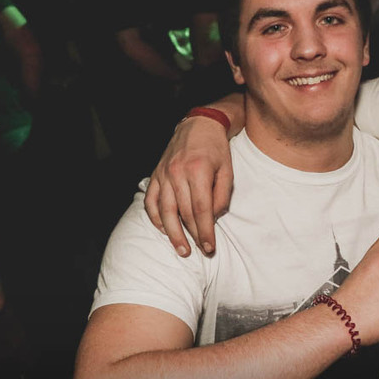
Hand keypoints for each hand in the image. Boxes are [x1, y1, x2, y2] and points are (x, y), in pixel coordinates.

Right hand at [144, 117, 232, 257]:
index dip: (205, 231)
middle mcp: (178, 173)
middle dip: (193, 236)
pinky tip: (163, 229)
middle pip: (184, 213)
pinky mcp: (156, 175)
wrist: (199, 126)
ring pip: (165, 210)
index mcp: (198, 171)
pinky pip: (151, 200)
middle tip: (200, 252)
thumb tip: (213, 218)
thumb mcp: (227, 170)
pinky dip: (155, 217)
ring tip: (181, 249)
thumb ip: (221, 196)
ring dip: (172, 233)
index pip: (202, 209)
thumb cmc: (216, 150)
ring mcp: (164, 174)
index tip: (209, 247)